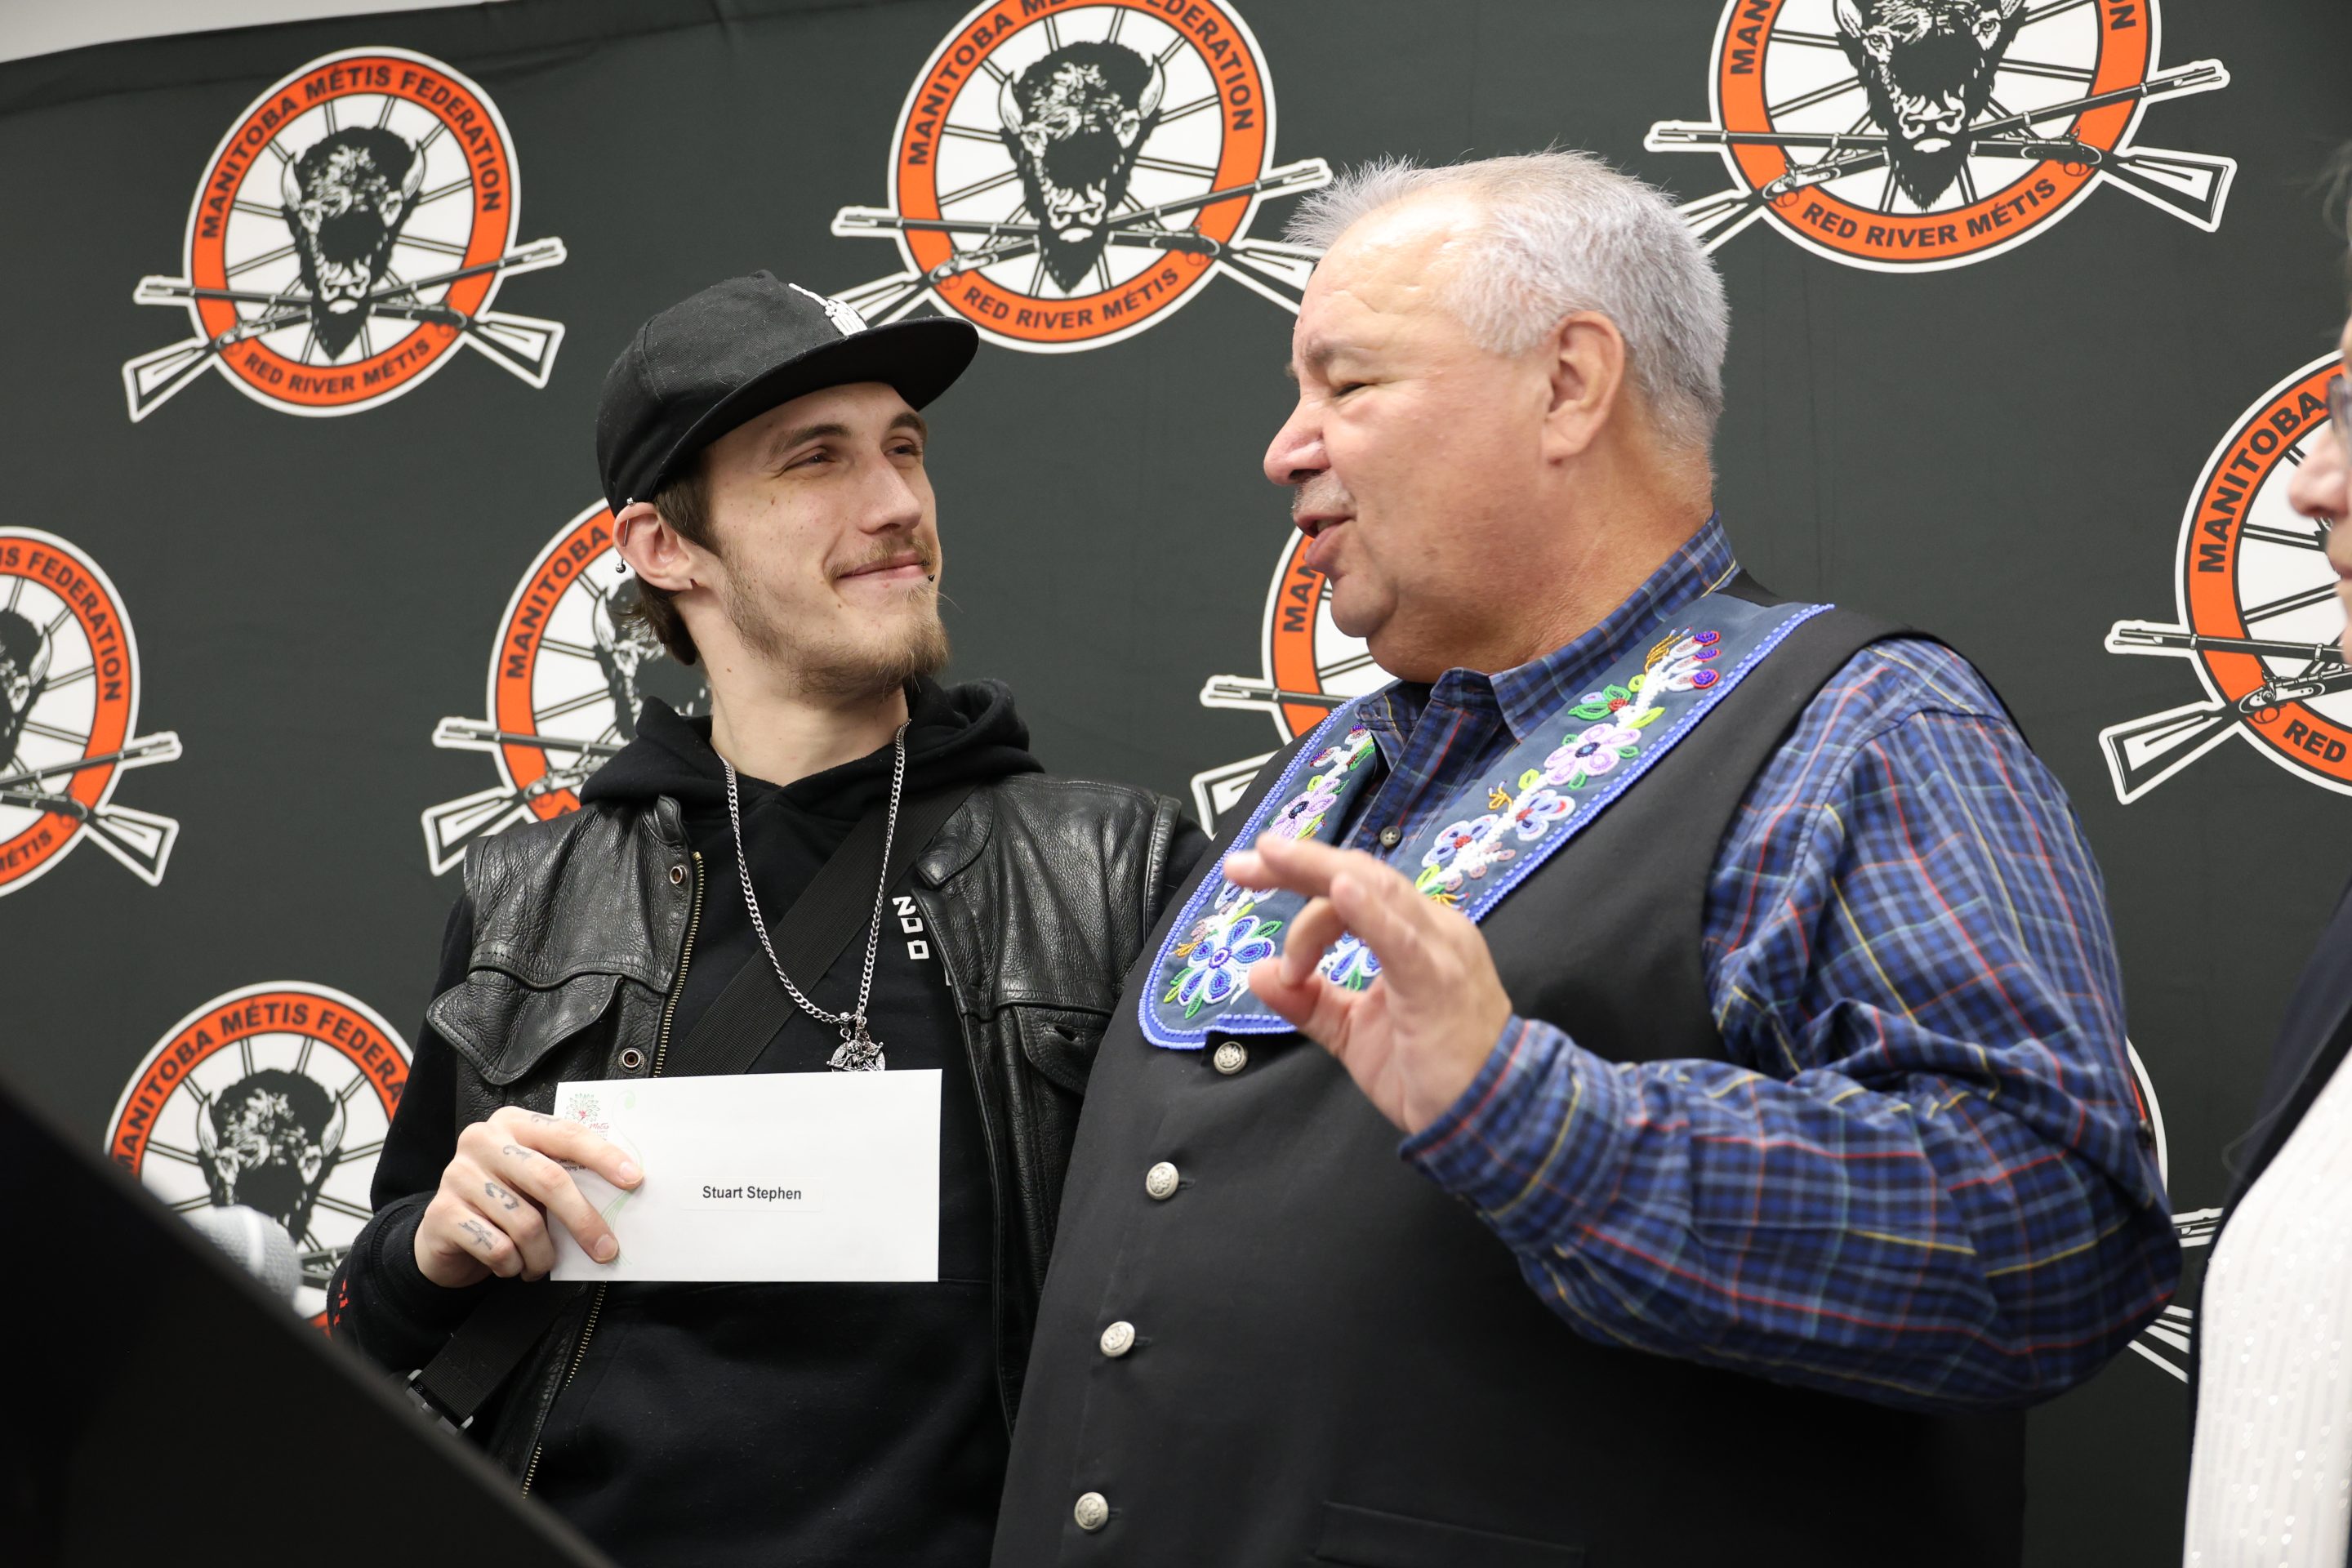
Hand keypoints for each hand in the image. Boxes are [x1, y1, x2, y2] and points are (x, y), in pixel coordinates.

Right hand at [413, 1105, 641, 1287]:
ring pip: (525, 1223)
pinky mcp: (441, 1213)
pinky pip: (497, 1248)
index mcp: (513, 1123)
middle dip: (584, 1219)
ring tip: (542, 1264)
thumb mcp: (533, 1180)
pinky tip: (510, 1266)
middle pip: (549, 1179)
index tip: (634, 1180)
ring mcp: (457, 1175)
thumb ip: (565, 1175)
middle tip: (606, 1250)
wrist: (443, 1235)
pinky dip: (513, 1266)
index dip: (603, 1157)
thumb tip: (624, 1193)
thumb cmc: (503, 1203)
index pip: (567, 1134)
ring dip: (543, 1255)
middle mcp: (482, 1141)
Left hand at [1226, 832, 1512, 1133]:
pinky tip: (1337, 890)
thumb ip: (1309, 1002)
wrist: (1489, 1119)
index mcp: (1413, 936)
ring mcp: (1438, 949)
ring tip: (1271, 859)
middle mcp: (1430, 929)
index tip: (1245, 873)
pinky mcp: (1438, 980)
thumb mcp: (1353, 1033)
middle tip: (1243, 862)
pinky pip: (1400, 938)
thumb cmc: (1431, 1076)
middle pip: (1358, 875)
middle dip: (1297, 863)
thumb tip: (1258, 973)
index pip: (1351, 887)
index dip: (1299, 874)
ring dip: (1317, 873)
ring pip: (1374, 891)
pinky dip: (1367, 912)